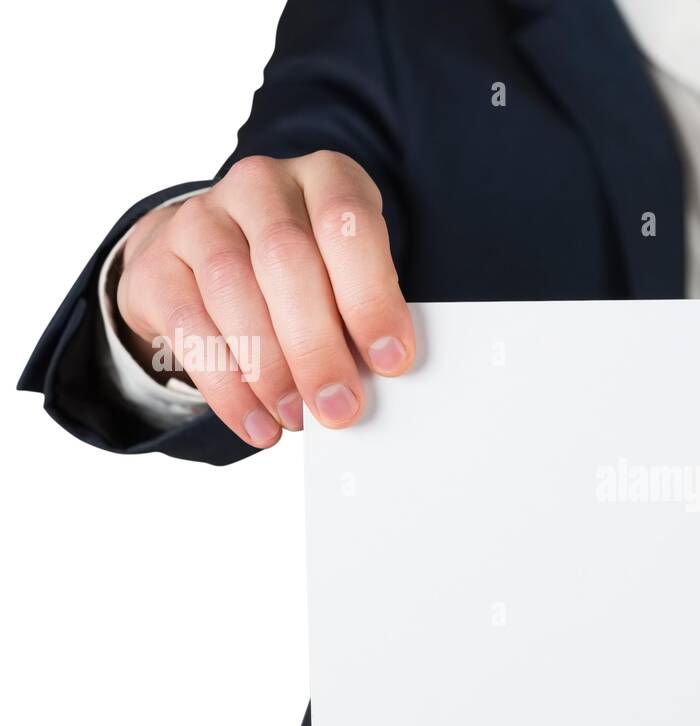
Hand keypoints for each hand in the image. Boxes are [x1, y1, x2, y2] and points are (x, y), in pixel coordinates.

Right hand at [116, 151, 413, 446]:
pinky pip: (188, 326)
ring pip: (232, 288)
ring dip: (269, 368)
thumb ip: (361, 312)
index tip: (390, 361)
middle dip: (317, 345)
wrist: (211, 255)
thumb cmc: (307, 272)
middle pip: (286, 260)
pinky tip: (257, 422)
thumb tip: (376, 377)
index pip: (347, 224)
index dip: (370, 295)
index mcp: (324, 178)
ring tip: (297, 418)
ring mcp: (201, 217)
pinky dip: (227, 385)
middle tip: (340, 406)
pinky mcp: (157, 262)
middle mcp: (259, 185)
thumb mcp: (347, 275)